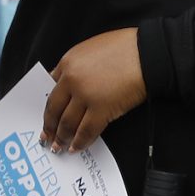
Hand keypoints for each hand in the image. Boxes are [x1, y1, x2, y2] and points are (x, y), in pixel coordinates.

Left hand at [43, 29, 146, 152]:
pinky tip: (77, 147)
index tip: (46, 117)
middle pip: (54, 109)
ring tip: (60, 147)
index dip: (48, 106)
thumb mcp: (92, 49)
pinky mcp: (102, 109)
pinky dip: (80, 142)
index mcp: (68, 62)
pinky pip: (86, 130)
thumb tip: (71, 84)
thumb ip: (78, 66)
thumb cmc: (126, 47)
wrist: (148, 52)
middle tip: (47, 138)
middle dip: (50, 127)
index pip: (50, 89)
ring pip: (67, 123)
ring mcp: (85, 95)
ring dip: (62, 138)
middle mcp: (72, 79)